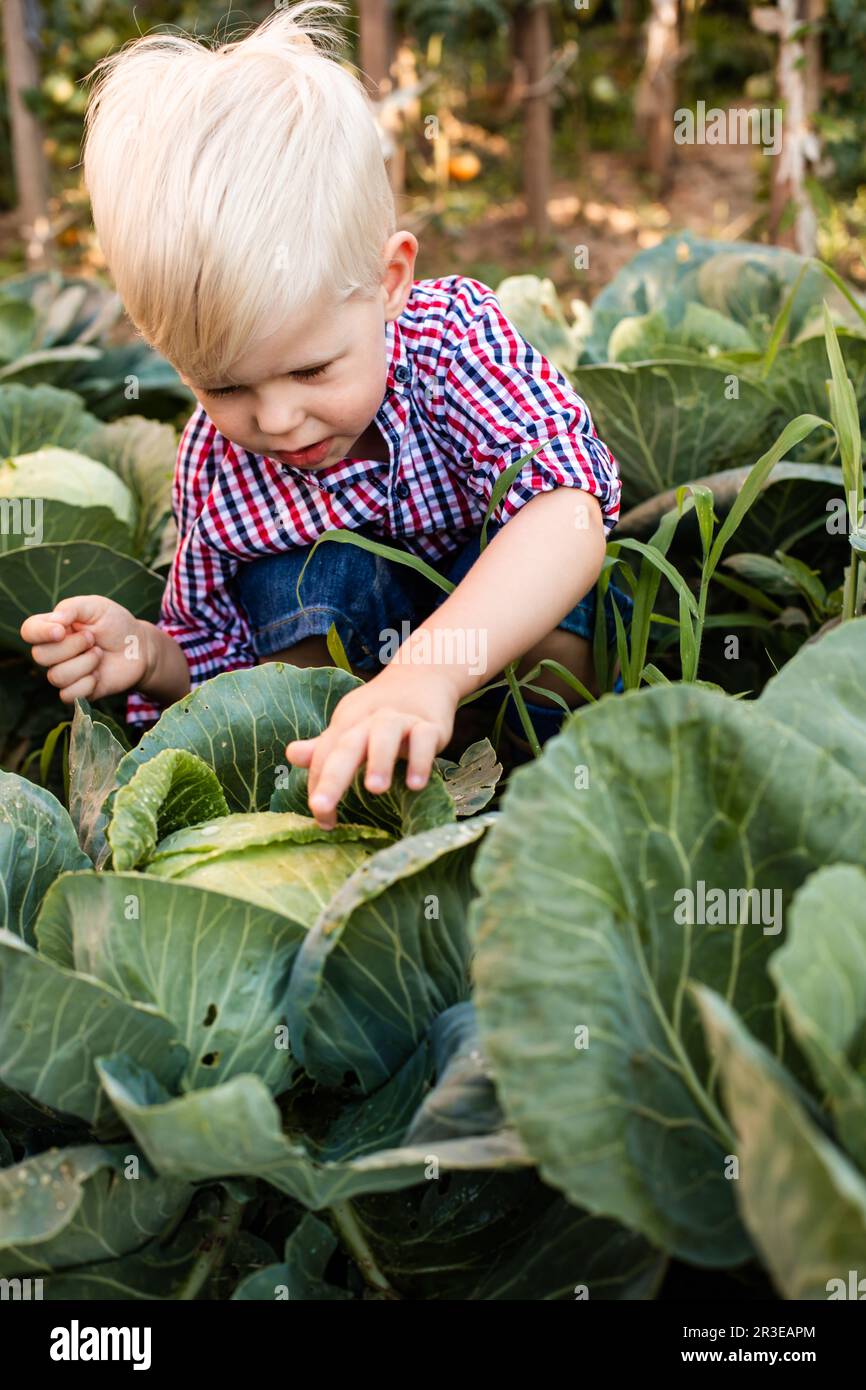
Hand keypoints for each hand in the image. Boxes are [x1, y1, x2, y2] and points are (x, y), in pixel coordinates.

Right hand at [20, 596, 147, 703]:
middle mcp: (53, 652)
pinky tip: (99, 674)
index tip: (61, 630)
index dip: (40, 633)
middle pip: (40, 656)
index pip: (28, 631)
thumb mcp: (96, 606)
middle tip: (92, 638)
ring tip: (99, 653)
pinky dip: (87, 684)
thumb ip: (72, 608)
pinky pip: (68, 695)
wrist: (139, 648)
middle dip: (71, 647)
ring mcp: (64, 672)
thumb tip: (54, 620)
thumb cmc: (115, 624)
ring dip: (84, 663)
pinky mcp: (77, 691)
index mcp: (52, 628)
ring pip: (56, 676)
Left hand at [286, 665, 457, 829]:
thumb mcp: (352, 725)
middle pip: (347, 745)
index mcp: (347, 723)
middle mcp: (370, 719)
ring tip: (375, 790)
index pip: (325, 755)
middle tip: (320, 807)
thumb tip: (291, 755)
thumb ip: (325, 746)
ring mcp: (401, 719)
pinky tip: (416, 784)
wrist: (424, 675)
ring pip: (385, 734)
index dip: (318, 786)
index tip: (322, 819)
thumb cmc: (383, 711)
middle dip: (332, 777)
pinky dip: (420, 760)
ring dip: (379, 760)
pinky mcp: (430, 724)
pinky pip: (424, 739)